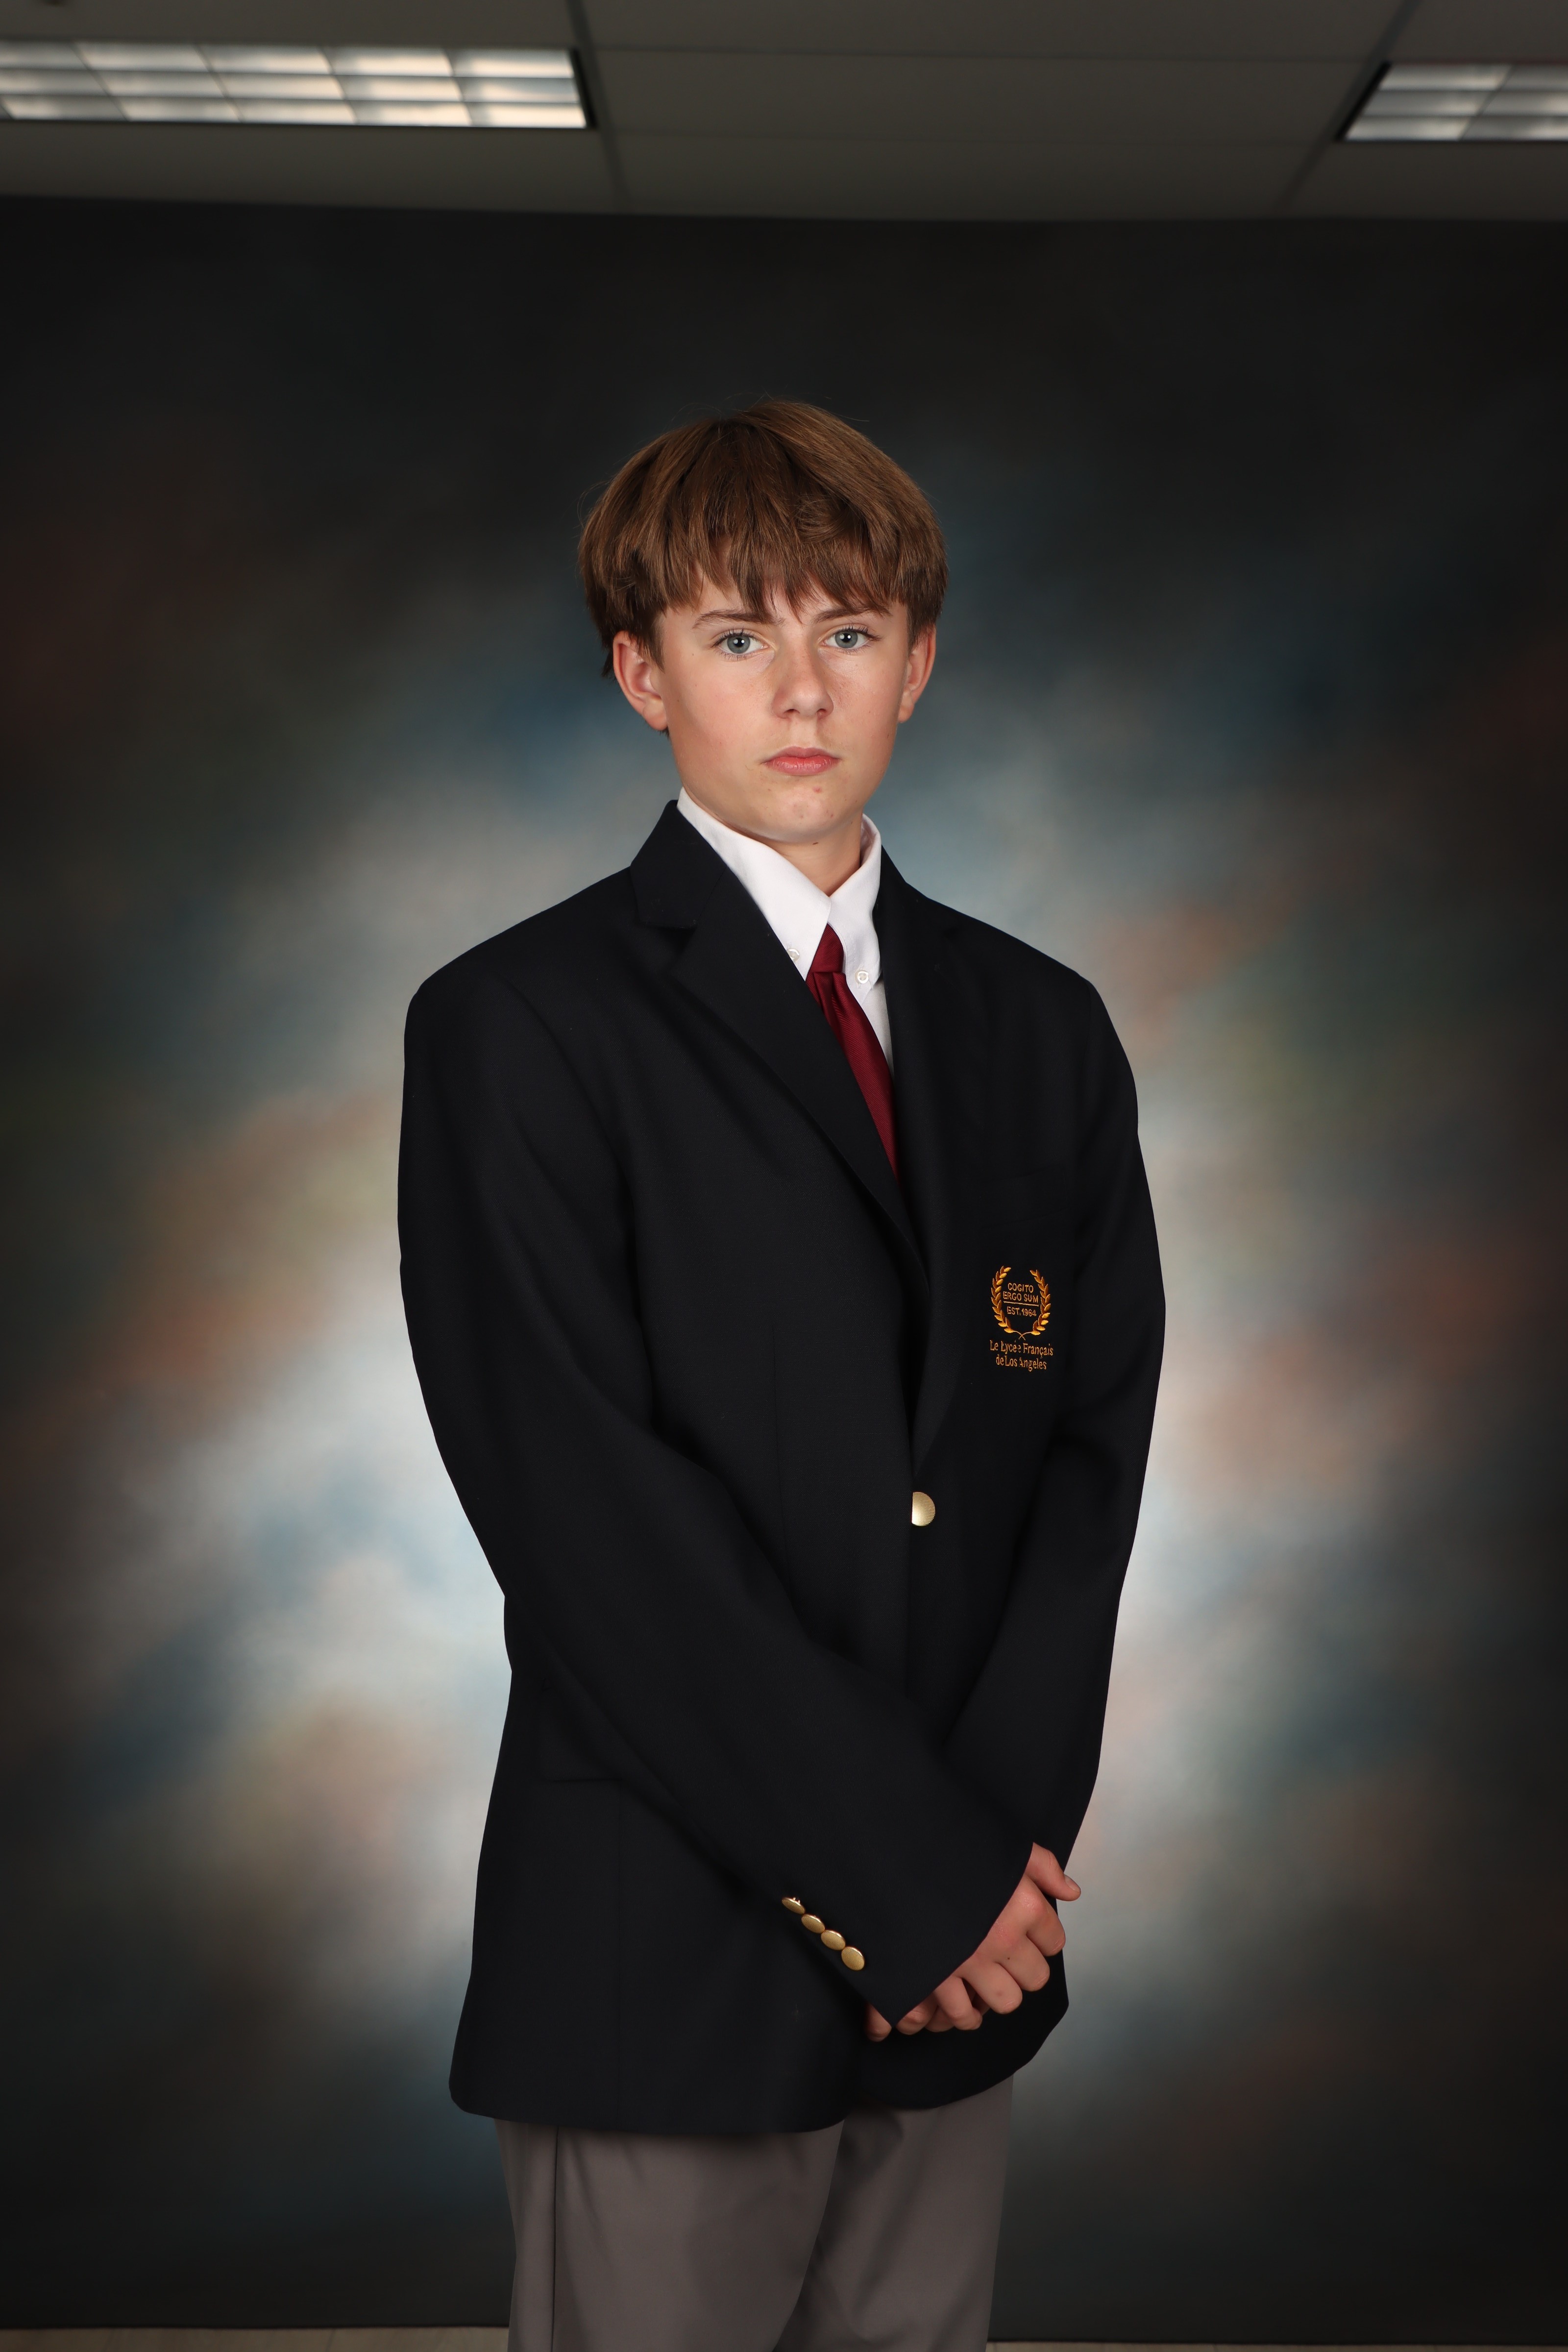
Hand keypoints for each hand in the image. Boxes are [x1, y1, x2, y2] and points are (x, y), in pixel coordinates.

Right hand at [863, 1846, 1078, 2040]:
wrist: (890, 1846)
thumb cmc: (950, 1840)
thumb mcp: (1003, 1844)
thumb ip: (1043, 1866)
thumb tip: (1071, 1891)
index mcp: (1023, 1903)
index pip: (1054, 1941)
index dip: (1041, 1937)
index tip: (1025, 1929)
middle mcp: (1002, 1937)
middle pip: (1035, 1978)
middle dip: (1023, 1967)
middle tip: (1005, 1954)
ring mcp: (969, 1962)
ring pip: (1005, 2001)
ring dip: (996, 1992)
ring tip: (983, 1977)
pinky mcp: (936, 1978)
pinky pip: (963, 2015)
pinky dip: (963, 2011)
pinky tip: (958, 1995)